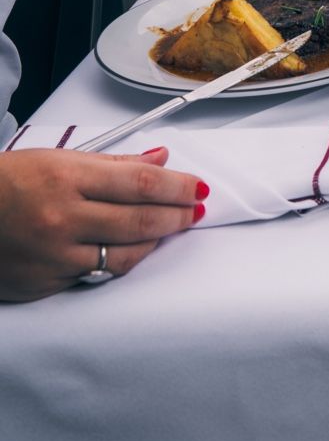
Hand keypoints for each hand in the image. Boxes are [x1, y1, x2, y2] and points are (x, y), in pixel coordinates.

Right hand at [0, 147, 204, 303]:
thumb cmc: (8, 182)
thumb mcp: (60, 158)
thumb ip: (114, 162)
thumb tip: (159, 159)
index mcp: (67, 177)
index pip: (140, 183)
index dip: (177, 186)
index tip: (197, 187)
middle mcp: (62, 217)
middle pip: (140, 220)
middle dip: (177, 215)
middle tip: (195, 210)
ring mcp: (54, 255)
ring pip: (125, 254)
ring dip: (156, 241)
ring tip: (170, 227)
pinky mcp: (46, 283)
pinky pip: (97, 274)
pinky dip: (121, 260)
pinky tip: (133, 249)